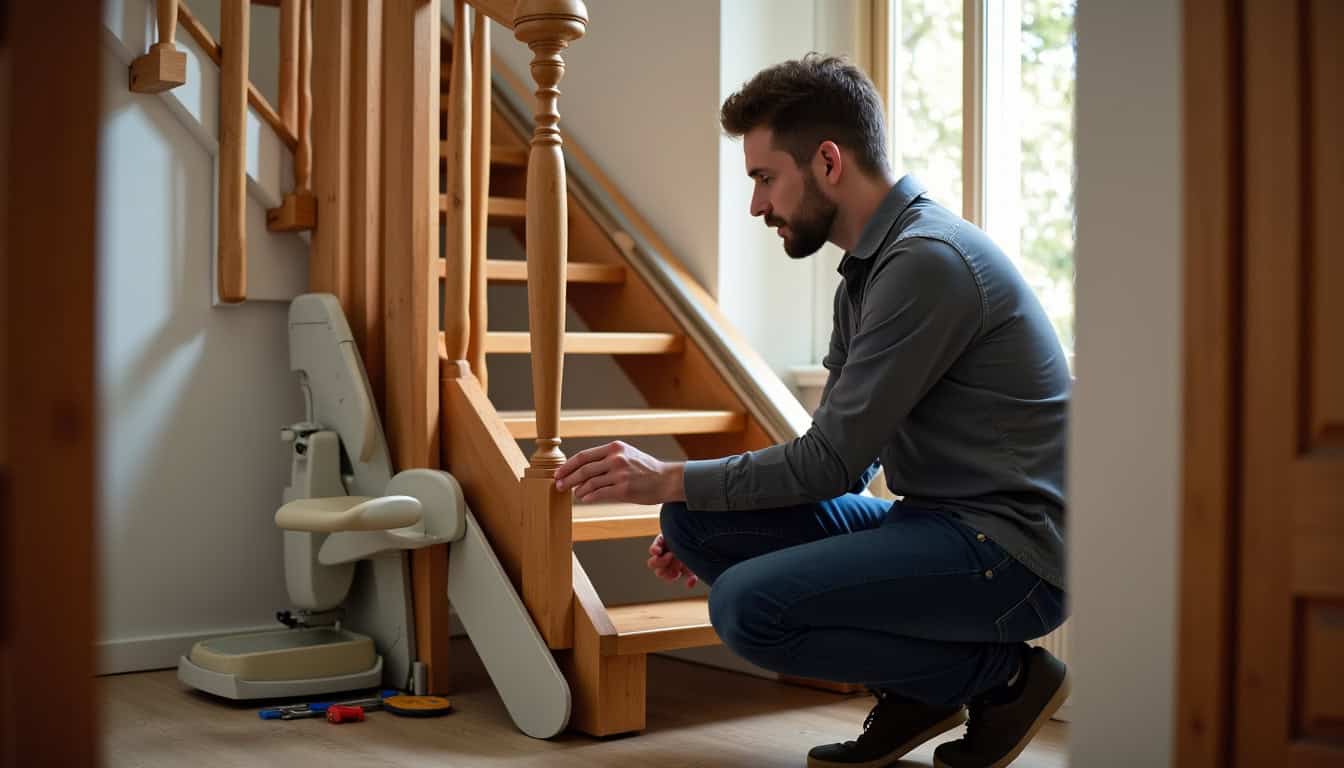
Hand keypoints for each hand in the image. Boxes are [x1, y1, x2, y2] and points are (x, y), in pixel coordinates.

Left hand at [554, 441, 683, 504]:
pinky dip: (589, 497)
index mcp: (614, 448)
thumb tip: (583, 469)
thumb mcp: (626, 454)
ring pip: (590, 483)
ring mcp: (619, 474)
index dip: (568, 466)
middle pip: (583, 469)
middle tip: (559, 486)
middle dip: (568, 479)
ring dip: (578, 490)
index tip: (558, 473)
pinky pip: (599, 494)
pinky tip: (584, 499)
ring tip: (575, 493)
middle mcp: (616, 459)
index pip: (584, 456)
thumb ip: (606, 458)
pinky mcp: (624, 489)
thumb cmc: (645, 469)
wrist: (666, 479)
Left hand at [647, 533, 697, 588]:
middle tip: (677, 562)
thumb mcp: (696, 564)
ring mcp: (662, 551)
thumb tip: (689, 586)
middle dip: (666, 570)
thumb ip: (693, 576)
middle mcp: (667, 561)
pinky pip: (652, 549)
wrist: (696, 530)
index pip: (669, 577)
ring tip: (670, 555)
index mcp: (676, 566)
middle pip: (660, 572)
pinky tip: (659, 551)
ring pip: (652, 564)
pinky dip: (654, 551)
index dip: (672, 576)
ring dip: (661, 562)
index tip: (679, 572)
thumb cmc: (697, 549)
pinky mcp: (659, 541)